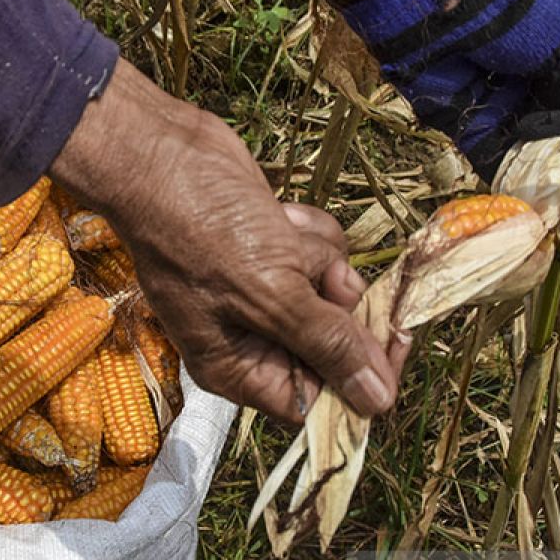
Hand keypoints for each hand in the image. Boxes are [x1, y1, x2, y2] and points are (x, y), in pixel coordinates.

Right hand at [50, 59, 411, 423]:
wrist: (162, 156)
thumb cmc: (202, 231)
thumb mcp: (270, 294)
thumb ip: (328, 345)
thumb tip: (376, 402)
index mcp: (238, 367)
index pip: (316, 399)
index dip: (357, 376)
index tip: (396, 337)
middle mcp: (250, 337)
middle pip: (330, 344)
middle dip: (336, 302)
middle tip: (323, 275)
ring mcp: (260, 290)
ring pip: (331, 289)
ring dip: (319, 258)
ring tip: (281, 235)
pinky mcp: (271, 250)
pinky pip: (319, 252)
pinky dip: (308, 232)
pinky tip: (278, 214)